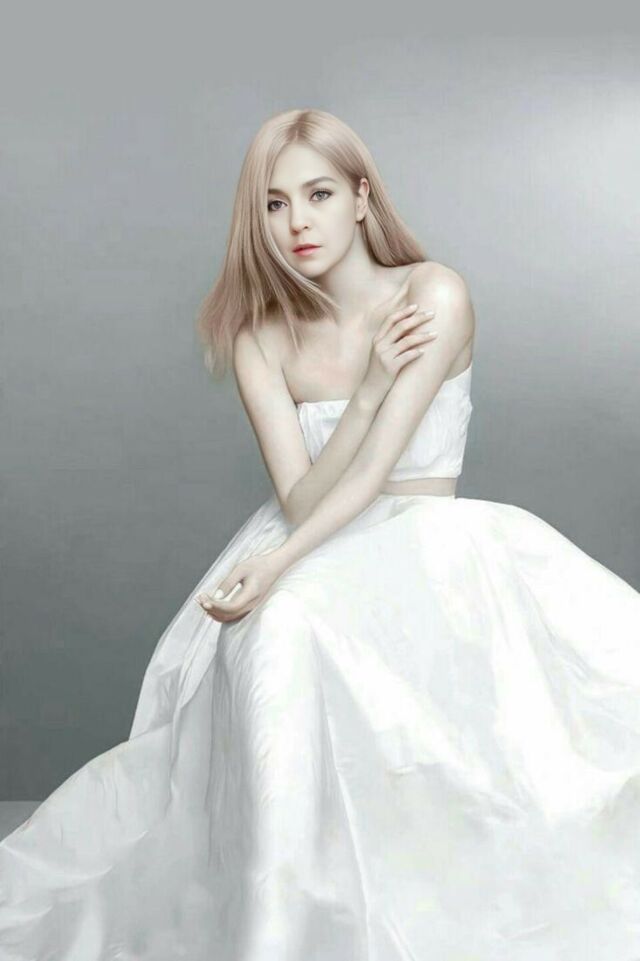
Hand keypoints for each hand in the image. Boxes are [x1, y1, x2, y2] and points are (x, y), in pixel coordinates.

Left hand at [195, 548, 286, 622]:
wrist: (274, 566)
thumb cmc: (258, 565)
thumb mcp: (241, 569)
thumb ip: (228, 583)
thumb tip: (216, 597)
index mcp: (251, 595)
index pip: (230, 607)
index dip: (215, 606)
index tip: (203, 598)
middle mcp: (251, 605)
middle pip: (228, 615)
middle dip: (211, 608)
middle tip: (199, 598)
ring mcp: (251, 608)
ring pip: (229, 617)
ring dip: (214, 612)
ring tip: (202, 601)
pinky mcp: (248, 607)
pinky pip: (232, 615)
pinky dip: (220, 612)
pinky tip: (212, 605)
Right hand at [360, 281, 437, 403]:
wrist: (369, 390)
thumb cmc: (378, 371)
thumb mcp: (381, 353)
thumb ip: (390, 341)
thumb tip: (408, 329)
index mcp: (377, 339)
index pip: (390, 319)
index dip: (404, 311)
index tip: (417, 306)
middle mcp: (379, 345)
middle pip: (401, 326)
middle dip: (418, 318)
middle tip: (432, 314)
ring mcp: (384, 356)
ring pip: (407, 341)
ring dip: (423, 336)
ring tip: (435, 334)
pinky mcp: (390, 368)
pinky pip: (407, 357)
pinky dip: (417, 353)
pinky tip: (424, 352)